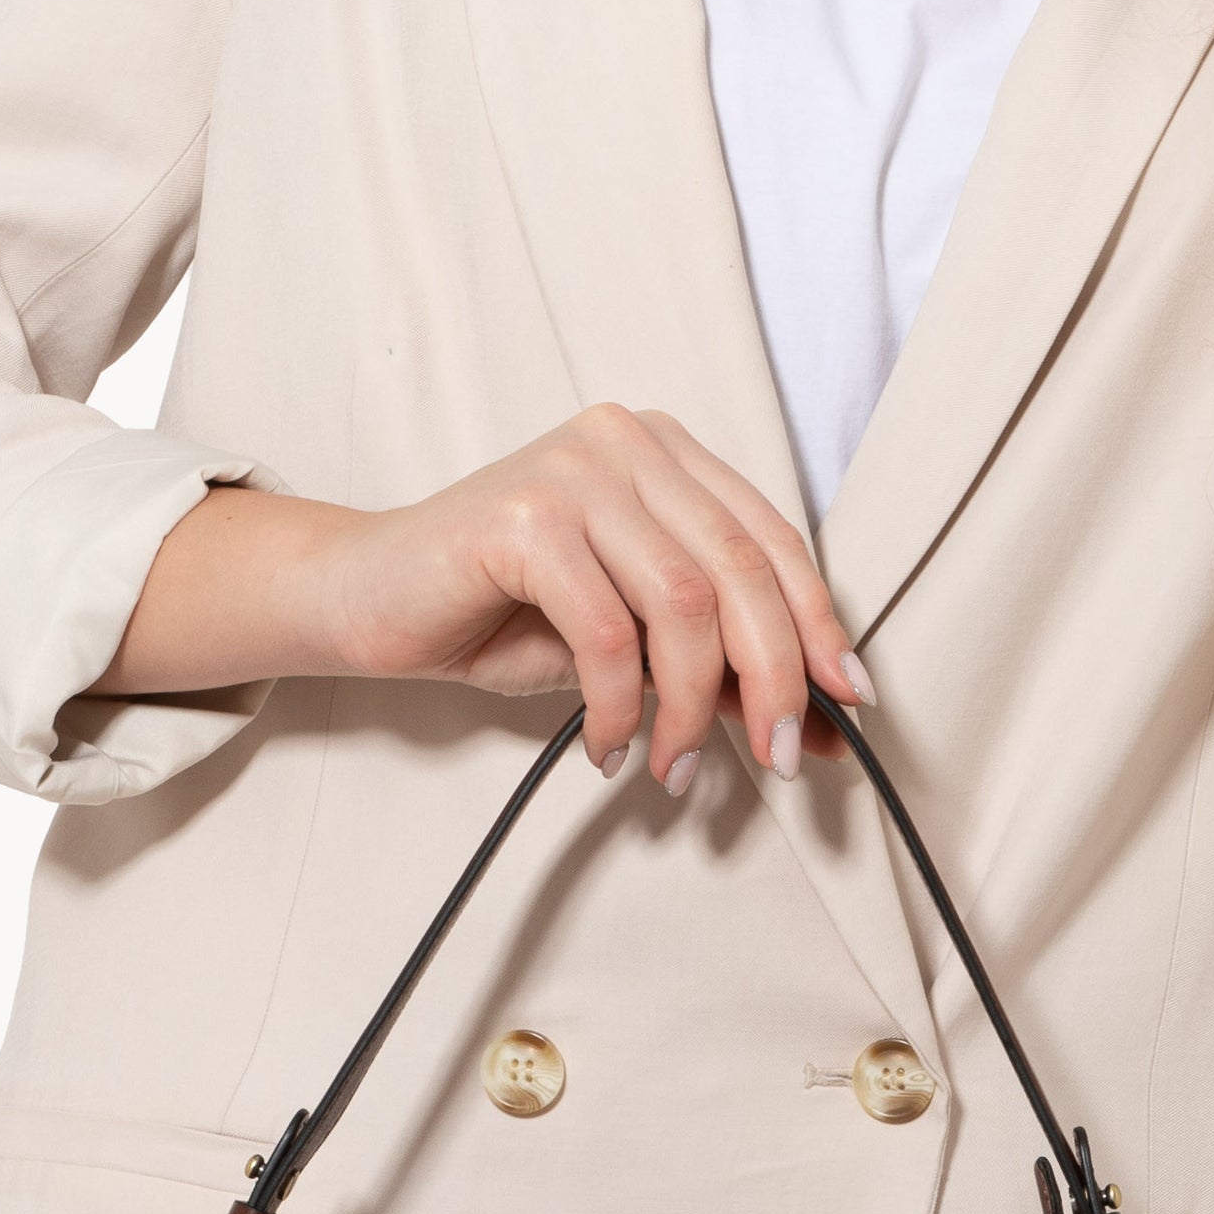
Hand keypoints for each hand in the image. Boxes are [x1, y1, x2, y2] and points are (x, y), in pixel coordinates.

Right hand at [96, 405, 868, 784]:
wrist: (367, 601)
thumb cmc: (501, 616)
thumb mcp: (633, 641)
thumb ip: (718, 663)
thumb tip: (823, 726)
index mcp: (665, 454)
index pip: (772, 541)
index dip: (818, 626)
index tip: (847, 706)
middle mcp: (625, 443)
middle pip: (740, 570)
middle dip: (773, 678)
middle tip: (776, 760)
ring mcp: (573, 470)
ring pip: (683, 603)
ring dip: (689, 708)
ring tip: (671, 771)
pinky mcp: (521, 515)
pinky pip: (607, 629)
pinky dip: (620, 705)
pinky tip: (606, 746)